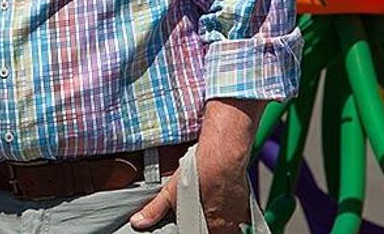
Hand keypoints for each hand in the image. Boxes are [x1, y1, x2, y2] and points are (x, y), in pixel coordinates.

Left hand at [129, 146, 250, 233]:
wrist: (221, 157)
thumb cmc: (198, 174)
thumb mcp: (170, 193)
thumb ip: (155, 210)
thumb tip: (138, 222)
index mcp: (208, 228)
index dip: (196, 230)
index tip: (193, 226)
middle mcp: (225, 226)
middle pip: (216, 233)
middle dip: (209, 228)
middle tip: (201, 215)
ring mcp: (237, 215)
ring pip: (232, 227)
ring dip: (223, 222)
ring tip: (213, 209)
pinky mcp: (245, 203)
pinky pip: (243, 216)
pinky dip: (237, 213)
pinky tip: (228, 202)